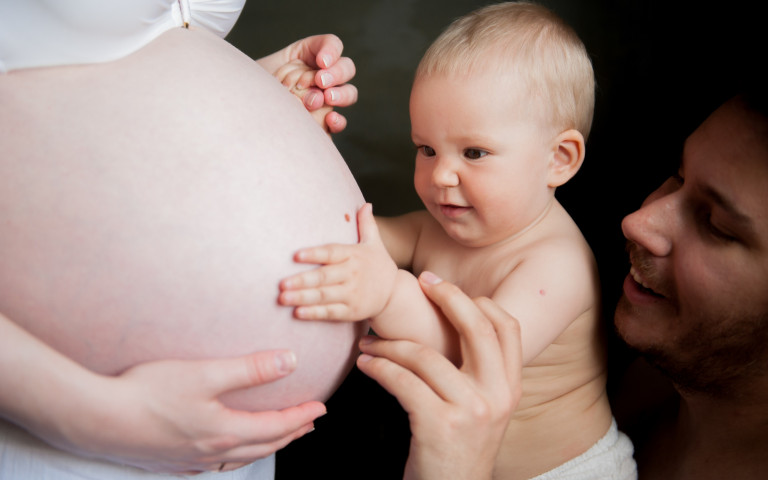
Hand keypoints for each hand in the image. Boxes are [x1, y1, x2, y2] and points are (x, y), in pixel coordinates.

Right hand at [4, 334, 324, 473]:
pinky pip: (216, 462)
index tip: (321, 407)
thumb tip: (290, 361)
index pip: (276, 426)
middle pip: (263, 445)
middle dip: (290, 433)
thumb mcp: (205, 373)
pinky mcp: (170, 461)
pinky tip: (228, 450)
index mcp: (225, 431)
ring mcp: (190, 460)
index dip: (301, 415)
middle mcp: (212, 451)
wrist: (96, 419)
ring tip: (277, 437)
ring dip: (266, 445)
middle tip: (308, 423)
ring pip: (241, 456)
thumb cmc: (148, 392)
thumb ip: (251, 369)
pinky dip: (236, 455)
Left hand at [258, 34, 357, 132]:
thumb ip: (282, 70)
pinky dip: (339, 120)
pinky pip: (339, 121)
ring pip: (349, 93)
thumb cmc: (250, 88)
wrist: (243, 115)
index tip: (321, 62)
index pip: (331, 45)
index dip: (331, 51)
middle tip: (320, 81)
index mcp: (308, 55)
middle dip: (336, 73)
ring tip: (327, 98)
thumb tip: (300, 79)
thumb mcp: (261, 69)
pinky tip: (330, 119)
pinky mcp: (322, 122)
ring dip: (342, 94)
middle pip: (346, 68)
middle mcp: (321, 75)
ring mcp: (324, 99)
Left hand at [278, 203, 397, 320]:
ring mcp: (352, 294)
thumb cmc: (378, 265)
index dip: (314, 254)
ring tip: (282, 298)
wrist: (395, 295)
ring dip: (302, 298)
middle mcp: (352, 275)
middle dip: (302, 280)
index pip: (331, 253)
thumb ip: (367, 225)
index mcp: (354, 256)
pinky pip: (330, 313)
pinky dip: (314, 313)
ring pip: (324, 296)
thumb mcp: (375, 244)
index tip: (296, 255)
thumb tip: (366, 204)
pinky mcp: (351, 311)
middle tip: (281, 283)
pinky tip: (297, 313)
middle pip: (324, 277)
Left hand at [356, 272, 521, 479]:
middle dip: (447, 296)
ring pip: (425, 356)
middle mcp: (498, 396)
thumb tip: (454, 320)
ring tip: (369, 343)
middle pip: (476, 328)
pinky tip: (367, 366)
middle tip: (420, 281)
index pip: (508, 327)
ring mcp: (471, 410)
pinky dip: (378, 368)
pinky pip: (402, 381)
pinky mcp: (439, 425)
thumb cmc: (457, 446)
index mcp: (510, 387)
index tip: (447, 288)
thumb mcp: (483, 408)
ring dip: (389, 344)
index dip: (478, 301)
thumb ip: (478, 372)